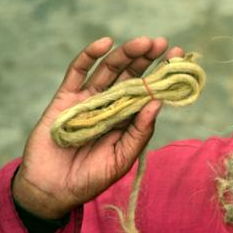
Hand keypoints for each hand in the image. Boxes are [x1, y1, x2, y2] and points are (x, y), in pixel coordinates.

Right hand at [12, 36, 185, 218]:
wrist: (53, 189)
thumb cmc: (91, 178)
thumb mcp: (122, 158)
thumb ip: (140, 132)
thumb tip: (158, 102)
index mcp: (128, 119)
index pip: (148, 91)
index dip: (162, 74)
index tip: (179, 57)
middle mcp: (110, 104)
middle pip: (130, 75)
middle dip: (146, 58)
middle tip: (162, 43)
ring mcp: (88, 99)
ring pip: (108, 69)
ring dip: (125, 54)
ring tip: (143, 43)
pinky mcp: (65, 98)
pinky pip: (77, 72)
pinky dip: (89, 56)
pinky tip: (105, 43)